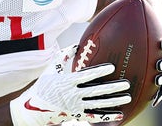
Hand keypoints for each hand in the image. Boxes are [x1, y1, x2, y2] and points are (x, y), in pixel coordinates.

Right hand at [10, 45, 130, 124]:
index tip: (112, 67)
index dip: (99, 72)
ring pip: (98, 104)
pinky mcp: (77, 116)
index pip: (86, 76)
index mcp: (66, 82)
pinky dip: (107, 116)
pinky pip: (94, 117)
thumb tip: (76, 45)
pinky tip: (119, 115)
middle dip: (112, 88)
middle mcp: (72, 95)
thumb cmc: (43, 86)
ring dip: (114, 101)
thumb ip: (63, 57)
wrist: (34, 108)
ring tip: (127, 97)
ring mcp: (75, 107)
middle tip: (126, 84)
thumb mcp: (50, 69)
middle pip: (96, 91)